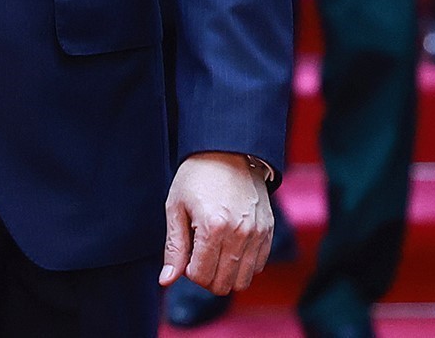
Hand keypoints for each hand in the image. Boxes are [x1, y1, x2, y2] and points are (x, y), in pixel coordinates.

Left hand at [161, 152, 273, 295]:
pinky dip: (244, 264)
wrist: (227, 150)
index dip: (189, 271)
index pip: (201, 276)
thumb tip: (167, 281)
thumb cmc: (196, 177)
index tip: (186, 252)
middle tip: (199, 253)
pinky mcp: (268, 231)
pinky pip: (258, 266)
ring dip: (226, 274)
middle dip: (206, 276)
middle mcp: (240, 234)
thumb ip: (174, 248)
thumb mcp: (176, 207)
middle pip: (222, 285)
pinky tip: (231, 244)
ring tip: (215, 250)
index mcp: (213, 227)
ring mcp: (258, 233)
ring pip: (243, 281)